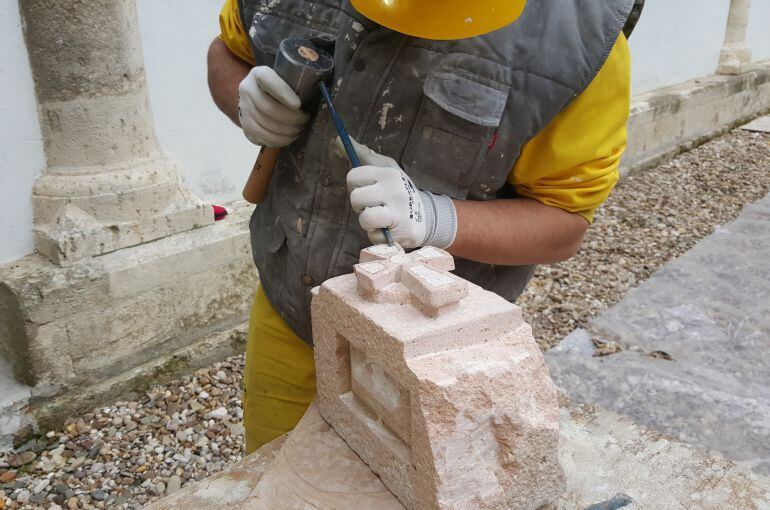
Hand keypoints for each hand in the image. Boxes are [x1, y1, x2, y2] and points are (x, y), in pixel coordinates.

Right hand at [238, 66, 308, 146]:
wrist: (256, 97)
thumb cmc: (278, 87)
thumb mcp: (283, 78)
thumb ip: (294, 82)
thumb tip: (318, 89)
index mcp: (258, 74)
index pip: (267, 80)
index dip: (283, 93)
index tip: (299, 104)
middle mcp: (246, 90)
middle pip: (269, 108)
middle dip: (292, 118)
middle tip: (305, 119)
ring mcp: (244, 109)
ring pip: (266, 125)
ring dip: (288, 131)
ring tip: (300, 129)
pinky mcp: (245, 126)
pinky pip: (263, 137)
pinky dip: (280, 140)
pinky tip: (290, 137)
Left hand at [339, 137, 456, 248]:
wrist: (426, 217)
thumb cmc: (397, 190)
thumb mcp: (385, 168)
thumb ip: (361, 154)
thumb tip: (337, 140)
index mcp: (389, 174)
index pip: (353, 176)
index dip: (355, 184)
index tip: (366, 187)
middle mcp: (395, 192)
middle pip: (355, 198)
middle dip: (359, 204)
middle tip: (373, 204)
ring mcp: (399, 215)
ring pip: (365, 219)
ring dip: (367, 221)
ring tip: (379, 217)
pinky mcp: (399, 235)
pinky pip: (373, 238)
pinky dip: (377, 236)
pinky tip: (388, 229)